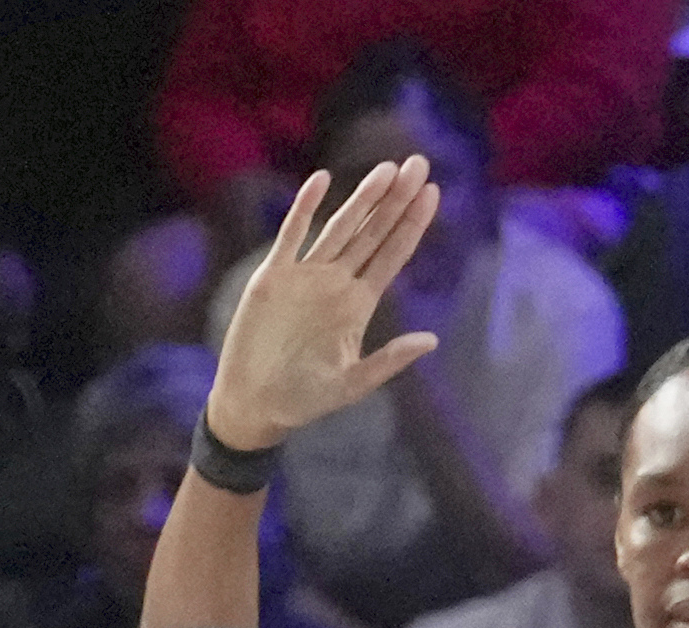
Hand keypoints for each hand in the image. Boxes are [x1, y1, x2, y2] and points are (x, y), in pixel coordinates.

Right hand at [203, 159, 444, 455]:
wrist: (254, 404)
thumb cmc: (304, 399)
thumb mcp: (352, 384)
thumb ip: (389, 360)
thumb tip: (432, 340)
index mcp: (359, 304)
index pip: (392, 255)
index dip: (412, 224)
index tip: (433, 192)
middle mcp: (336, 283)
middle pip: (372, 232)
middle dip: (395, 199)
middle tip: (419, 163)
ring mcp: (305, 276)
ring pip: (339, 227)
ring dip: (362, 198)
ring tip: (387, 168)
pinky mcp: (273, 277)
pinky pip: (290, 235)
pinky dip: (304, 208)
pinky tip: (321, 181)